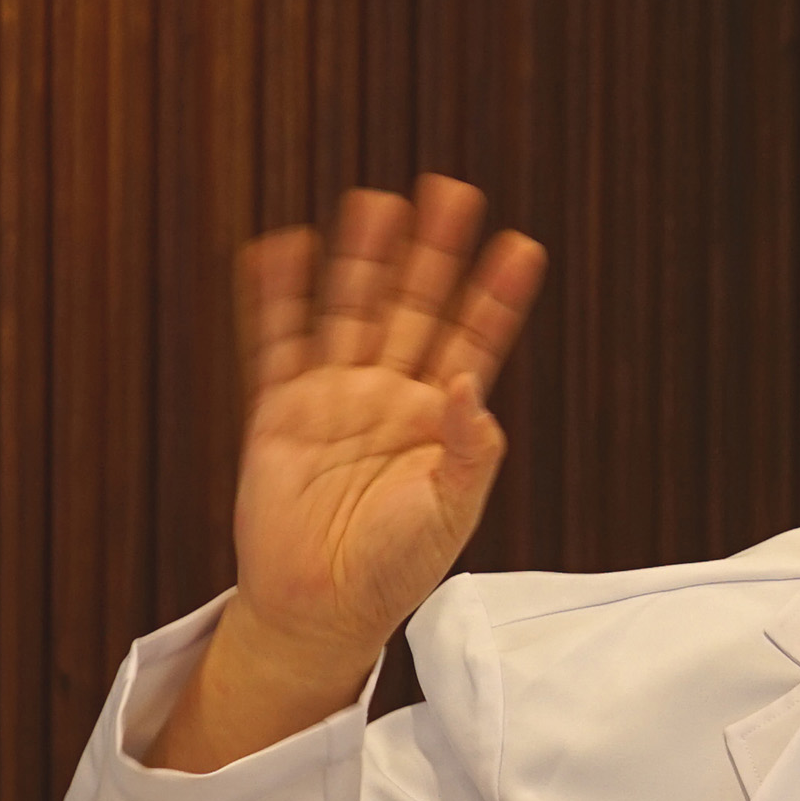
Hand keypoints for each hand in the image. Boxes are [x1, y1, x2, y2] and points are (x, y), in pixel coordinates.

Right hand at [144, 178, 545, 770]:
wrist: (318, 610)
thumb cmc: (391, 572)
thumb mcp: (448, 515)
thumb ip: (468, 452)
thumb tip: (470, 387)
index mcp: (438, 420)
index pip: (476, 340)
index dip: (497, 295)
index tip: (522, 246)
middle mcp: (388, 397)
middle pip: (415, 306)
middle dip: (433, 252)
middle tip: (451, 190)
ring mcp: (334, 399)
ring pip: (351, 311)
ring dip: (362, 259)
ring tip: (376, 202)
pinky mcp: (280, 413)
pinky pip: (277, 343)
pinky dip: (278, 298)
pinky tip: (283, 250)